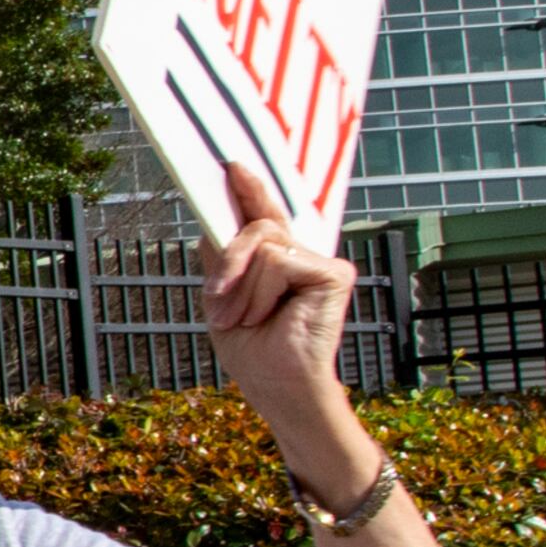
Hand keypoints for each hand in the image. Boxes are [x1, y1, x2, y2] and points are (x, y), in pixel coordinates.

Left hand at [196, 161, 356, 438]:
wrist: (275, 383)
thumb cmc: (251, 345)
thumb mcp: (222, 292)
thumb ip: (222, 254)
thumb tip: (210, 219)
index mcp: (279, 256)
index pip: (261, 213)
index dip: (249, 187)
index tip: (232, 163)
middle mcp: (304, 251)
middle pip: (256, 223)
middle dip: (228, 263)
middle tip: (220, 303)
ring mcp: (322, 260)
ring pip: (261, 243)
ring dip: (240, 288)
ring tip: (246, 318)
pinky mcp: (334, 272)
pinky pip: (276, 260)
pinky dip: (259, 292)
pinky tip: (268, 315)